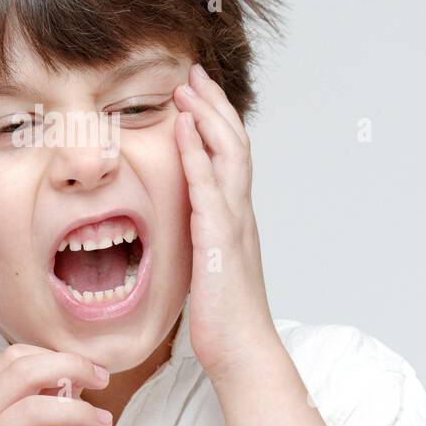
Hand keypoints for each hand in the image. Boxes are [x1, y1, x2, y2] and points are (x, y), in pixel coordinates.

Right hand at [0, 345, 111, 425]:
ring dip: (79, 412)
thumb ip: (36, 409)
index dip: (57, 356)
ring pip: (34, 410)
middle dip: (71, 368)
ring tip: (105, 422)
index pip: (15, 357)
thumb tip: (73, 379)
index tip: (90, 370)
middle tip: (104, 382)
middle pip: (24, 372)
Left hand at [173, 62, 278, 383]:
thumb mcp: (208, 263)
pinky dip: (197, 159)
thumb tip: (187, 220)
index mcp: (235, 216)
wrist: (242, 352)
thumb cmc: (222, 315)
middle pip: (234, 143)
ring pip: (228, 157)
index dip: (215, 119)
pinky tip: (183, 135)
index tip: (196, 91)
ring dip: (206, 119)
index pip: (230, 154)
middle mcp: (239, 213)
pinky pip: (209, 192)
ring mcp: (233, 226)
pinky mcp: (220, 244)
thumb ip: (201, 234)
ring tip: (187, 89)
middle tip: (193, 72)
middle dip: (213, 105)